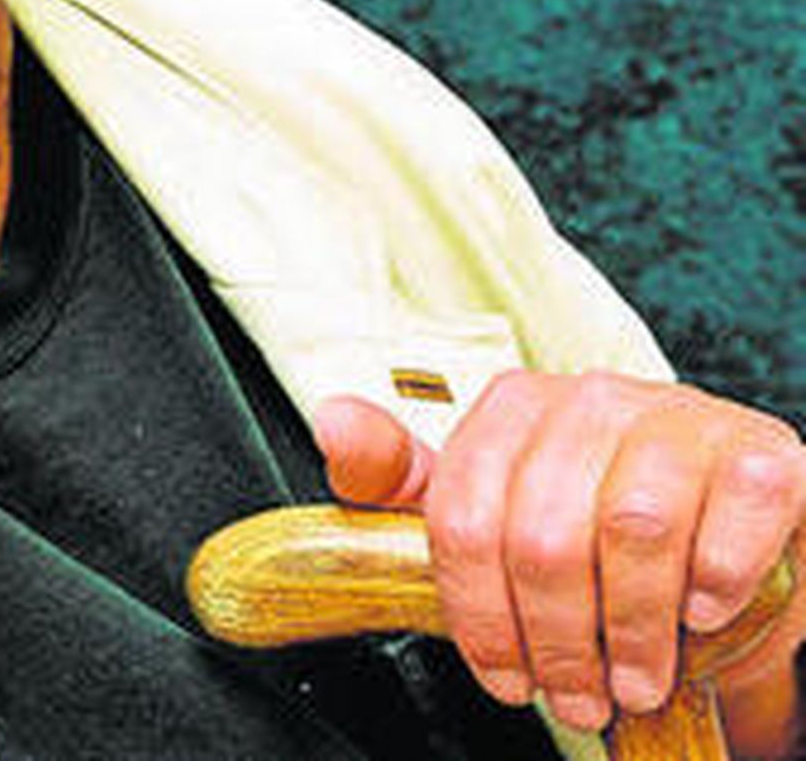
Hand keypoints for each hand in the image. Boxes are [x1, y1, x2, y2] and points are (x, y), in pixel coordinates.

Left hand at [313, 373, 805, 752]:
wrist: (719, 532)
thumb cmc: (591, 525)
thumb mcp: (489, 507)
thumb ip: (402, 480)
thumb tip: (333, 421)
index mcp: (513, 407)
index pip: (463, 514)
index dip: (477, 615)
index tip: (503, 676)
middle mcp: (591, 397)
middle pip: (542, 535)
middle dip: (556, 640)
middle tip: (576, 696)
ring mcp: (678, 418)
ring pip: (630, 532)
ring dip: (631, 631)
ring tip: (634, 679)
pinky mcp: (758, 456)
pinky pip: (729, 525)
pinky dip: (712, 586)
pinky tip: (701, 612)